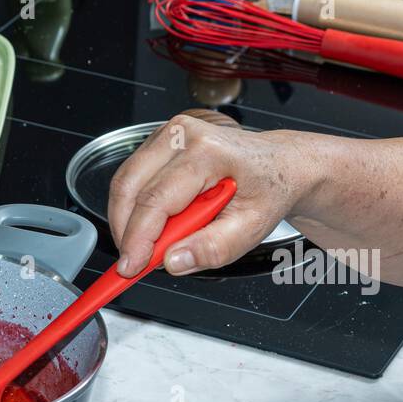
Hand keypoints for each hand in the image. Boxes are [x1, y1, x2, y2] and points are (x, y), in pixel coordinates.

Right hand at [108, 110, 313, 275]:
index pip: (156, 200)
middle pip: (130, 188)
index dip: (137, 238)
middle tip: (135, 262)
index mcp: (209, 151)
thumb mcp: (252, 228)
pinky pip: (130, 179)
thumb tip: (172, 261)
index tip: (131, 267)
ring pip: (124, 183)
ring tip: (150, 243)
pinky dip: (133, 208)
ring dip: (127, 220)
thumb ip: (213, 248)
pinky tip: (154, 223)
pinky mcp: (158, 143)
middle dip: (125, 231)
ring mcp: (168, 135)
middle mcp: (183, 135)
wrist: (278, 165)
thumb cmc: (267, 190)